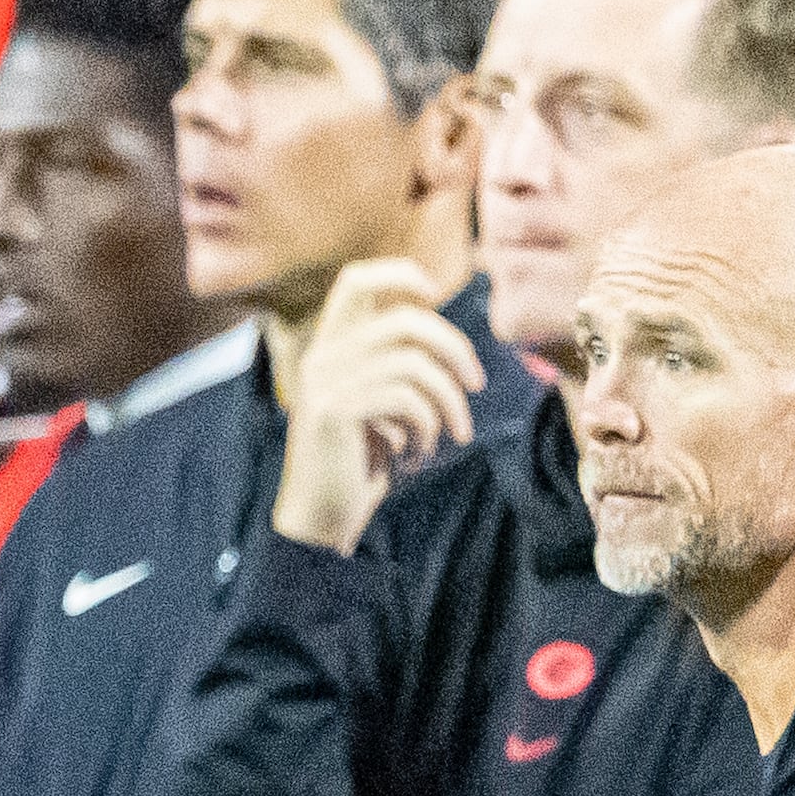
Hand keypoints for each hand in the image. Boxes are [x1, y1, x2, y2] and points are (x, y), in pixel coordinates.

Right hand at [272, 258, 487, 553]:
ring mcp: (325, 384)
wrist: (319, 520)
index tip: (433, 294)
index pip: (356, 280)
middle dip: (455, 349)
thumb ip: (396, 369)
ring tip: (449, 434)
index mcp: (328, 349)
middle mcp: (321, 358)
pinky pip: (406, 398)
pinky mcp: (336, 412)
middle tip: (476, 385)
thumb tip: (449, 344)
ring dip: (448, 402)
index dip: (399, 274)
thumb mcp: (379, 407)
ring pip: (415, 364)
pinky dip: (427, 426)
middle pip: (406, 321)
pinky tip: (417, 454)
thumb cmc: (357, 464)